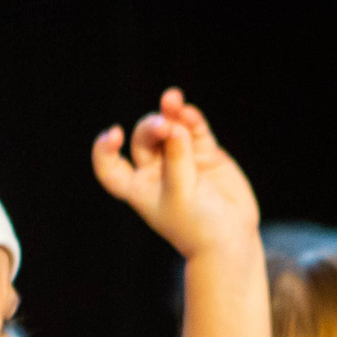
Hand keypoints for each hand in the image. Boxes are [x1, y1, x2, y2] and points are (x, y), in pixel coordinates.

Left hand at [90, 89, 260, 262]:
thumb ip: (177, 158)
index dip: (105, 150)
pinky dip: (191, 119)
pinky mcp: (204, 153)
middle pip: (144, 140)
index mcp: (138, 189)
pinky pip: (194, 130)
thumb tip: (174, 124)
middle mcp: (155, 172)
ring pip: (169, 129)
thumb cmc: (198, 226)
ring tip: (172, 99)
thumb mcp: (181, 194)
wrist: (231, 237)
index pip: (111, 168)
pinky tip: (188, 111)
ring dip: (169, 113)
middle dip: (152, 128)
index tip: (114, 135)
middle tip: (166, 127)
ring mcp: (181, 159)